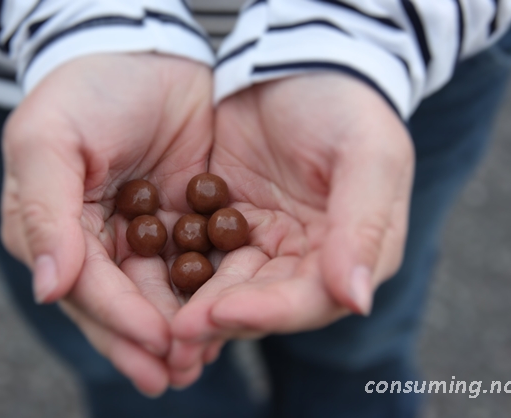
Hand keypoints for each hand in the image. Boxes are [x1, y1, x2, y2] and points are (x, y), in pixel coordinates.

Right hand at [0, 53, 212, 395]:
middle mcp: (93, 241)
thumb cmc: (85, 90)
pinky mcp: (179, 221)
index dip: (117, 318)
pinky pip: (191, 266)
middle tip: (176, 376)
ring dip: (178, 329)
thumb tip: (48, 290)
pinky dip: (204, 295)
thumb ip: (44, 214)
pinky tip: (224, 321)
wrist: (144, 50)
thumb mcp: (49, 140)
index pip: (85, 284)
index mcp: (52, 228)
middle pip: (119, 302)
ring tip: (201, 362)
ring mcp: (138, 234)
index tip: (155, 344)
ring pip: (157, 293)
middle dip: (146, 340)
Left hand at [169, 72, 414, 382]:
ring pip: (226, 285)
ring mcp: (264, 243)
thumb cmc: (345, 106)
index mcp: (351, 254)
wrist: (297, 63)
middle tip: (173, 333)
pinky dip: (176, 271)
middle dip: (219, 318)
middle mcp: (307, 260)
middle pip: (262, 302)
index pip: (311, 299)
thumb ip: (363, 226)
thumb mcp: (368, 156)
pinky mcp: (228, 223)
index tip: (219, 313)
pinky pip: (200, 253)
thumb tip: (356, 301)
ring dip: (192, 306)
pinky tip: (142, 285)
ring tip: (153, 323)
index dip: (268, 312)